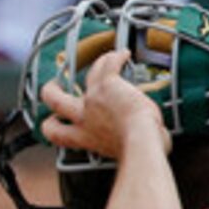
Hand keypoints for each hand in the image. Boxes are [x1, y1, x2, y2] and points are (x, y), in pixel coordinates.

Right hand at [39, 48, 169, 162]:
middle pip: (54, 100)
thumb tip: (158, 142)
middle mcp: (84, 118)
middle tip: (54, 86)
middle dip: (50, 91)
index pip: (56, 133)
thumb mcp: (128, 153)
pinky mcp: (107, 85)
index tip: (53, 120)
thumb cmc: (139, 152)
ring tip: (104, 61)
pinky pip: (107, 64)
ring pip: (86, 75)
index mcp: (85, 138)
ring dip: (96, 65)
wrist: (140, 142)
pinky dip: (114, 57)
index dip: (51, 124)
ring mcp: (93, 100)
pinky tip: (124, 54)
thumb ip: (134, 146)